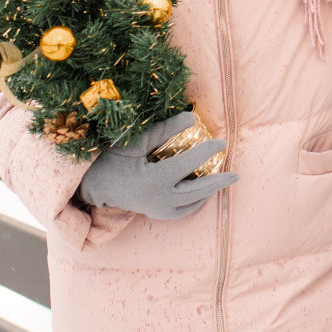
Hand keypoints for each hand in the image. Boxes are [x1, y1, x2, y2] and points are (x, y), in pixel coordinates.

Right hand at [77, 112, 237, 218]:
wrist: (94, 187)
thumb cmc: (112, 160)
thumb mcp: (135, 142)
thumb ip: (164, 130)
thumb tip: (192, 118)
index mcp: (152, 180)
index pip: (186, 165)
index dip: (206, 152)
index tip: (221, 141)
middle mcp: (158, 200)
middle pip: (196, 192)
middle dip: (218, 182)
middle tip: (236, 174)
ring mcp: (158, 210)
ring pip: (192, 203)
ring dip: (210, 191)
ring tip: (225, 179)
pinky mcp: (157, 214)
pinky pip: (183, 210)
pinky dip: (196, 200)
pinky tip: (206, 190)